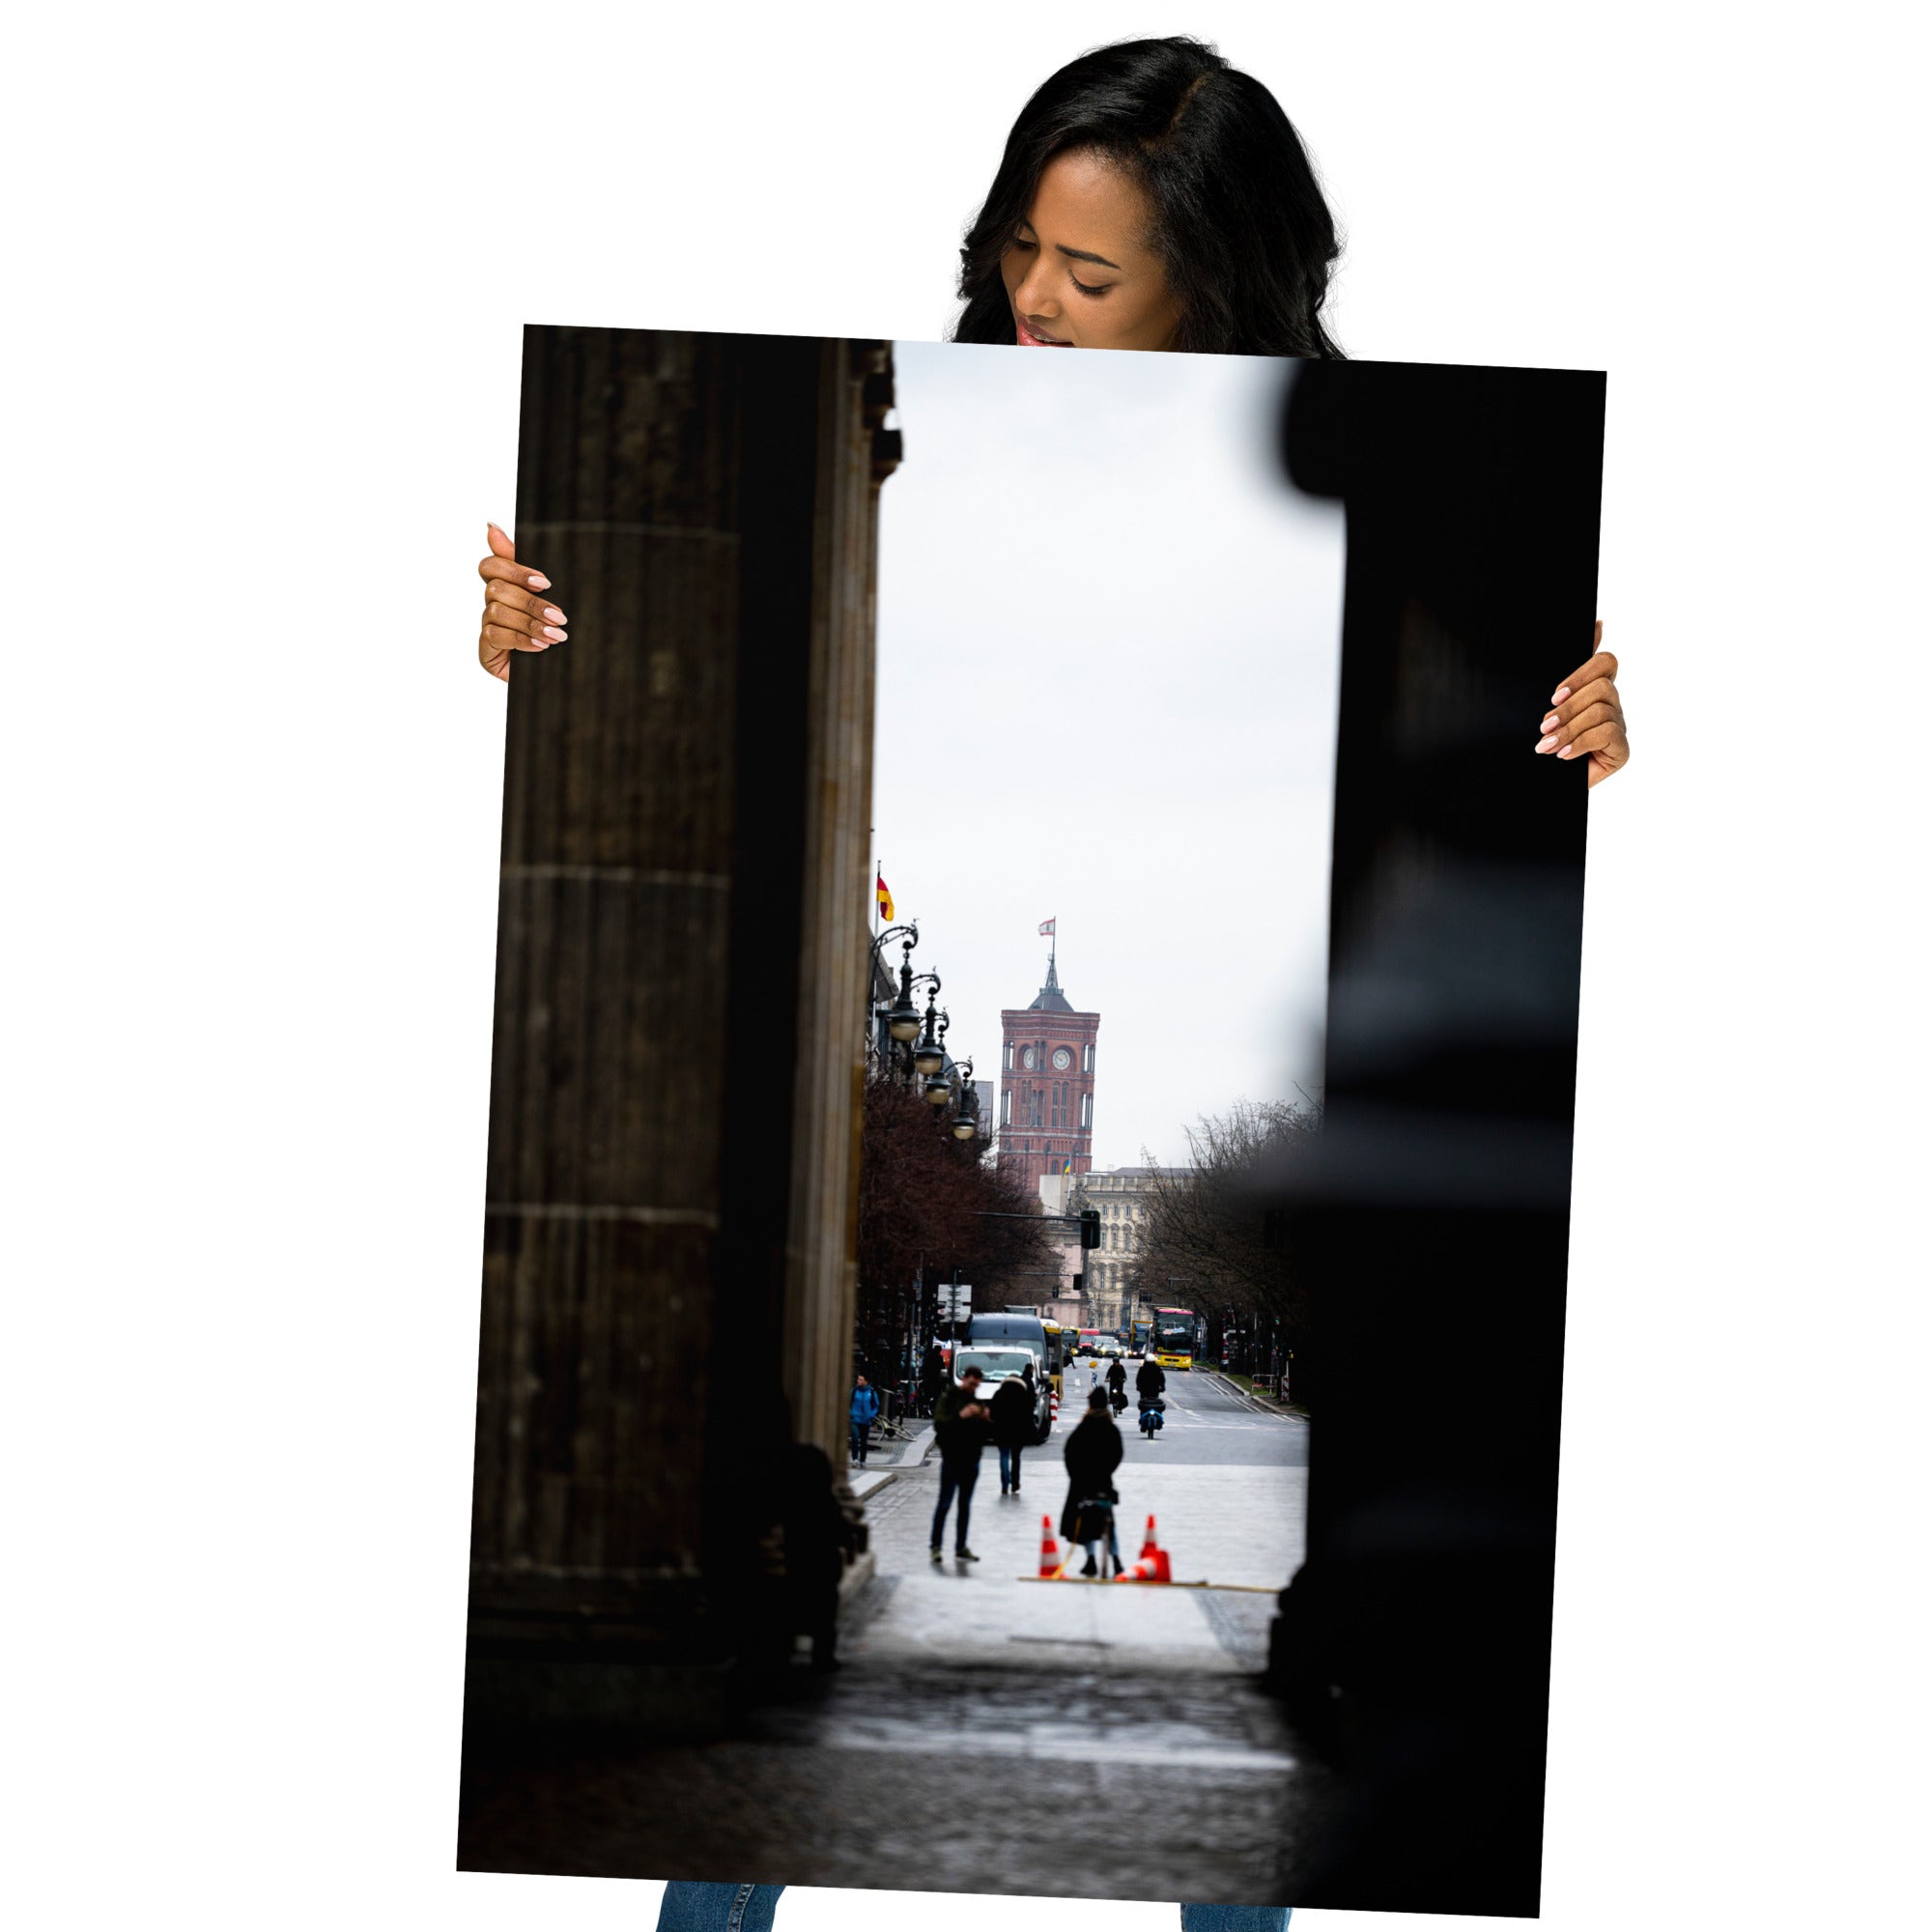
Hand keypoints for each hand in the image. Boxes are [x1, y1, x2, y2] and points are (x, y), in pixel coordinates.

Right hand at [477, 522, 567, 681]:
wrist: (562, 675)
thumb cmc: (556, 632)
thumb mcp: (551, 597)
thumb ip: (527, 567)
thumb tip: (490, 526)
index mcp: (506, 587)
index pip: (491, 565)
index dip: (513, 569)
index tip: (544, 582)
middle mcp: (492, 604)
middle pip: (496, 588)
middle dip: (531, 602)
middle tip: (559, 616)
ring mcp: (487, 627)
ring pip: (496, 611)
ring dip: (530, 623)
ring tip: (557, 636)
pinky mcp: (486, 650)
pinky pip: (496, 635)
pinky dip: (521, 639)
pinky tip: (541, 647)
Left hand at [1536, 622, 1627, 786]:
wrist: (1537, 783)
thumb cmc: (1543, 740)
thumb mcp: (1549, 705)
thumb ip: (1567, 673)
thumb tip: (1598, 623)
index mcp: (1594, 689)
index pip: (1605, 662)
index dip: (1582, 673)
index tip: (1554, 695)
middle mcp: (1611, 705)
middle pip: (1602, 687)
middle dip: (1568, 708)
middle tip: (1544, 727)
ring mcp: (1619, 727)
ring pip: (1601, 711)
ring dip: (1569, 729)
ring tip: (1547, 746)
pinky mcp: (1622, 750)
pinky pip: (1608, 733)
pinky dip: (1581, 743)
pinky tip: (1564, 755)